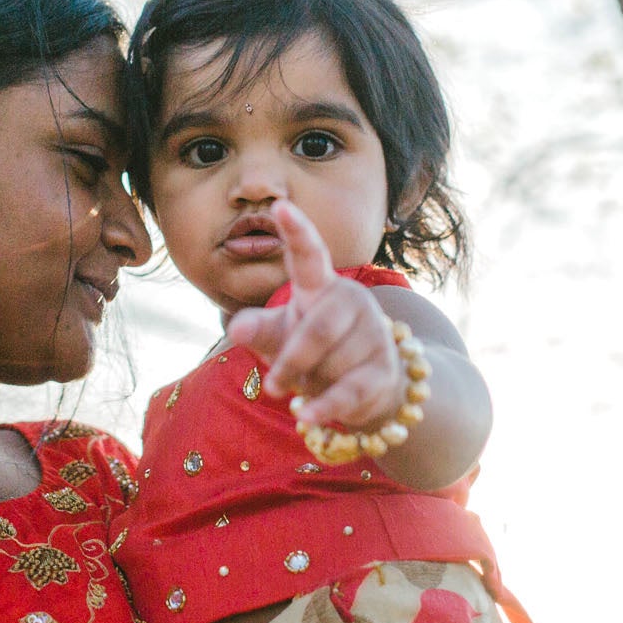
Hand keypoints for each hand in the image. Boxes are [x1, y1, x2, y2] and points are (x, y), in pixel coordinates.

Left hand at [224, 200, 404, 429]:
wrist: (369, 386)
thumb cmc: (313, 352)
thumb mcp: (279, 337)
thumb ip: (258, 330)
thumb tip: (235, 328)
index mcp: (320, 286)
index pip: (308, 255)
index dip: (297, 231)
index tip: (281, 206)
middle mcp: (351, 301)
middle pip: (316, 329)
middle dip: (290, 361)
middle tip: (271, 386)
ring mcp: (374, 332)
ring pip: (331, 364)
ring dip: (310, 385)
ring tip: (308, 388)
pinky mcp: (387, 366)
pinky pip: (350, 390)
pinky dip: (324, 407)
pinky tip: (306, 415)